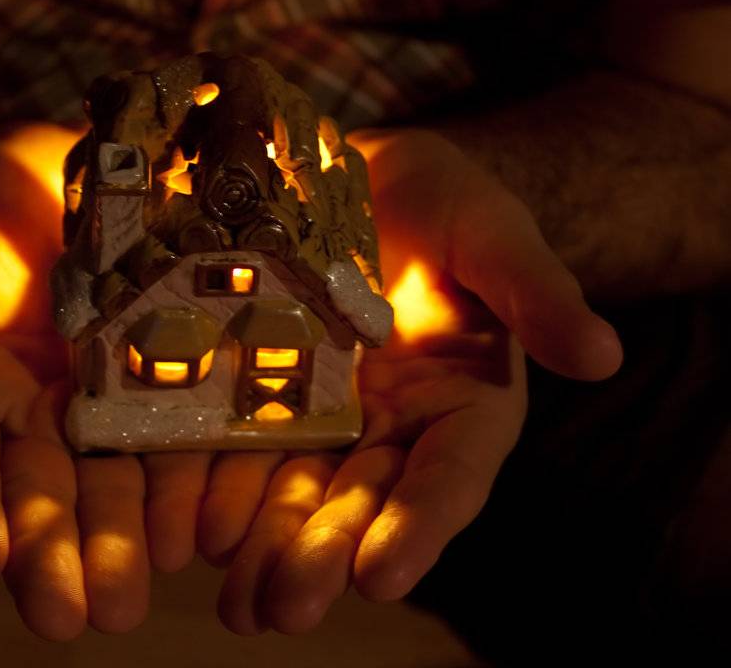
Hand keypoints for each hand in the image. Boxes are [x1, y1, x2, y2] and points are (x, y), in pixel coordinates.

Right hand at [0, 123, 168, 639]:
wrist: (105, 152)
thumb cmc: (7, 180)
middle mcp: (33, 407)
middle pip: (37, 491)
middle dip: (48, 555)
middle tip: (68, 616)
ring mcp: (108, 406)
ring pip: (110, 488)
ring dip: (118, 546)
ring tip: (128, 601)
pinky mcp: (175, 393)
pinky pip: (185, 449)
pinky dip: (192, 494)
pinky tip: (208, 533)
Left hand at [200, 129, 623, 632]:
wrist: (371, 173)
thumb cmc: (451, 205)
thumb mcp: (494, 234)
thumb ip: (535, 291)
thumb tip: (604, 353)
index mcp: (462, 408)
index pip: (448, 479)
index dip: (418, 526)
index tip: (385, 573)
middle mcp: (390, 430)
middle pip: (359, 504)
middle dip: (322, 555)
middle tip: (286, 605)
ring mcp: (318, 414)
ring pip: (290, 491)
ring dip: (260, 545)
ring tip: (232, 596)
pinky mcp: (254, 389)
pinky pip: (229, 441)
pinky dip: (206, 485)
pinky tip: (174, 526)